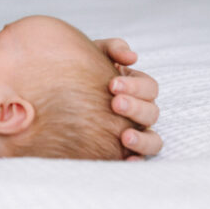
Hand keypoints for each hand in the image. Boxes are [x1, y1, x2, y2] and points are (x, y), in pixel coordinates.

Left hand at [93, 38, 161, 159]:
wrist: (56, 90)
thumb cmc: (82, 70)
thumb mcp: (95, 54)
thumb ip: (113, 48)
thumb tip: (132, 56)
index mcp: (136, 88)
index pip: (149, 88)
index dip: (135, 86)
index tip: (112, 84)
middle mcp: (140, 111)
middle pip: (152, 112)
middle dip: (135, 108)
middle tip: (115, 104)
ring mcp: (135, 131)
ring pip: (154, 140)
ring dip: (142, 139)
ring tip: (125, 137)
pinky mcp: (123, 150)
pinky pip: (139, 158)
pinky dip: (137, 160)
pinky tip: (127, 160)